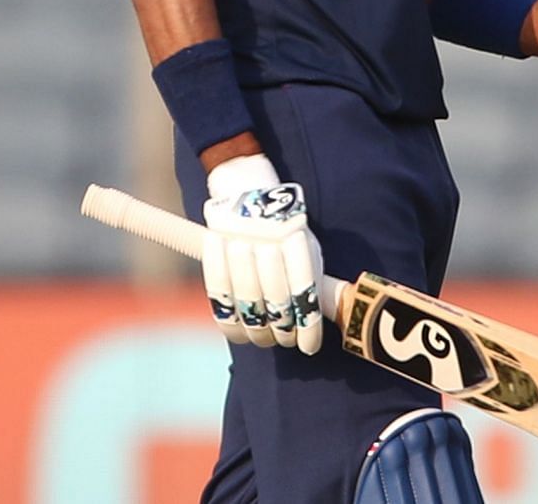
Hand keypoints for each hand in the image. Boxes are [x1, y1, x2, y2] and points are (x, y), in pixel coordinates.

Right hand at [201, 153, 323, 353]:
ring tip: (267, 338)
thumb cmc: (285, 228)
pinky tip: (243, 334)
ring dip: (259, 332)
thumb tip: (323, 318)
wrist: (247, 189)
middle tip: (287, 340)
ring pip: (248, 307)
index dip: (307, 326)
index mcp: (297, 238)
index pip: (304, 291)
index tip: (309, 347)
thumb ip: (313, 280)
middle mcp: (268, 241)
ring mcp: (239, 244)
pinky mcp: (214, 250)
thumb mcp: (306, 246)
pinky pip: (219, 301)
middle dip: (284, 331)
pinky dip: (231, 326)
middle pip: (276, 303)